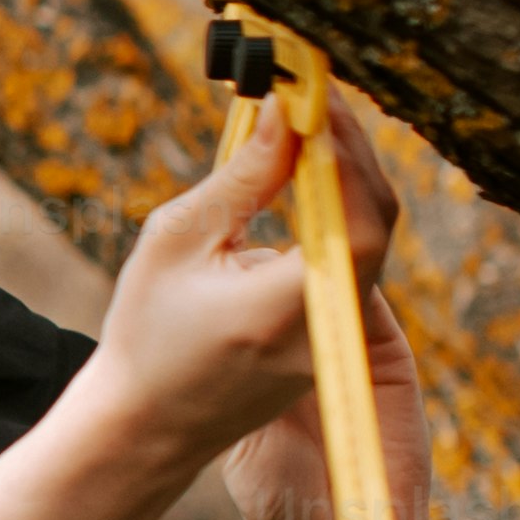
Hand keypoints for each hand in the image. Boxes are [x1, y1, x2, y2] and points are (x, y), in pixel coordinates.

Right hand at [77, 89, 404, 486]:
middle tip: (308, 101)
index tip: (312, 96)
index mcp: (288, 306)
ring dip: (340, 181)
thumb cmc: (147, 333)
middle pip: (373, 222)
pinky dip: (330, 218)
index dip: (347, 148)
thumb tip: (285, 114)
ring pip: (363, 241)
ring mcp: (338, 340)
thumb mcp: (178, 241)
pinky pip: (348, 264)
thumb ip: (243, 178)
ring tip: (299, 131)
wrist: (146, 423)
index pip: (360, 215)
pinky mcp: (332, 341)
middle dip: (347, 152)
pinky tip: (298, 183)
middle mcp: (328, 327)